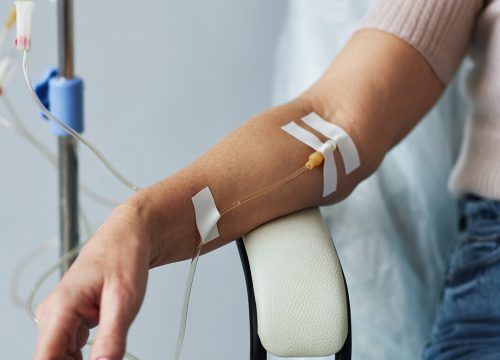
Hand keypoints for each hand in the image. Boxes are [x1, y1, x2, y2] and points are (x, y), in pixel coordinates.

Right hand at [34, 204, 151, 359]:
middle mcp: (53, 314)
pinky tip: (105, 350)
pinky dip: (85, 357)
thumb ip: (112, 337)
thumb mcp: (125, 299)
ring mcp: (59, 318)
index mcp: (61, 307)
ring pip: (61, 358)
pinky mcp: (69, 321)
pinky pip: (70, 349)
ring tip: (109, 350)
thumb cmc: (124, 257)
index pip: (45, 358)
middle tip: (108, 357)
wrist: (128, 238)